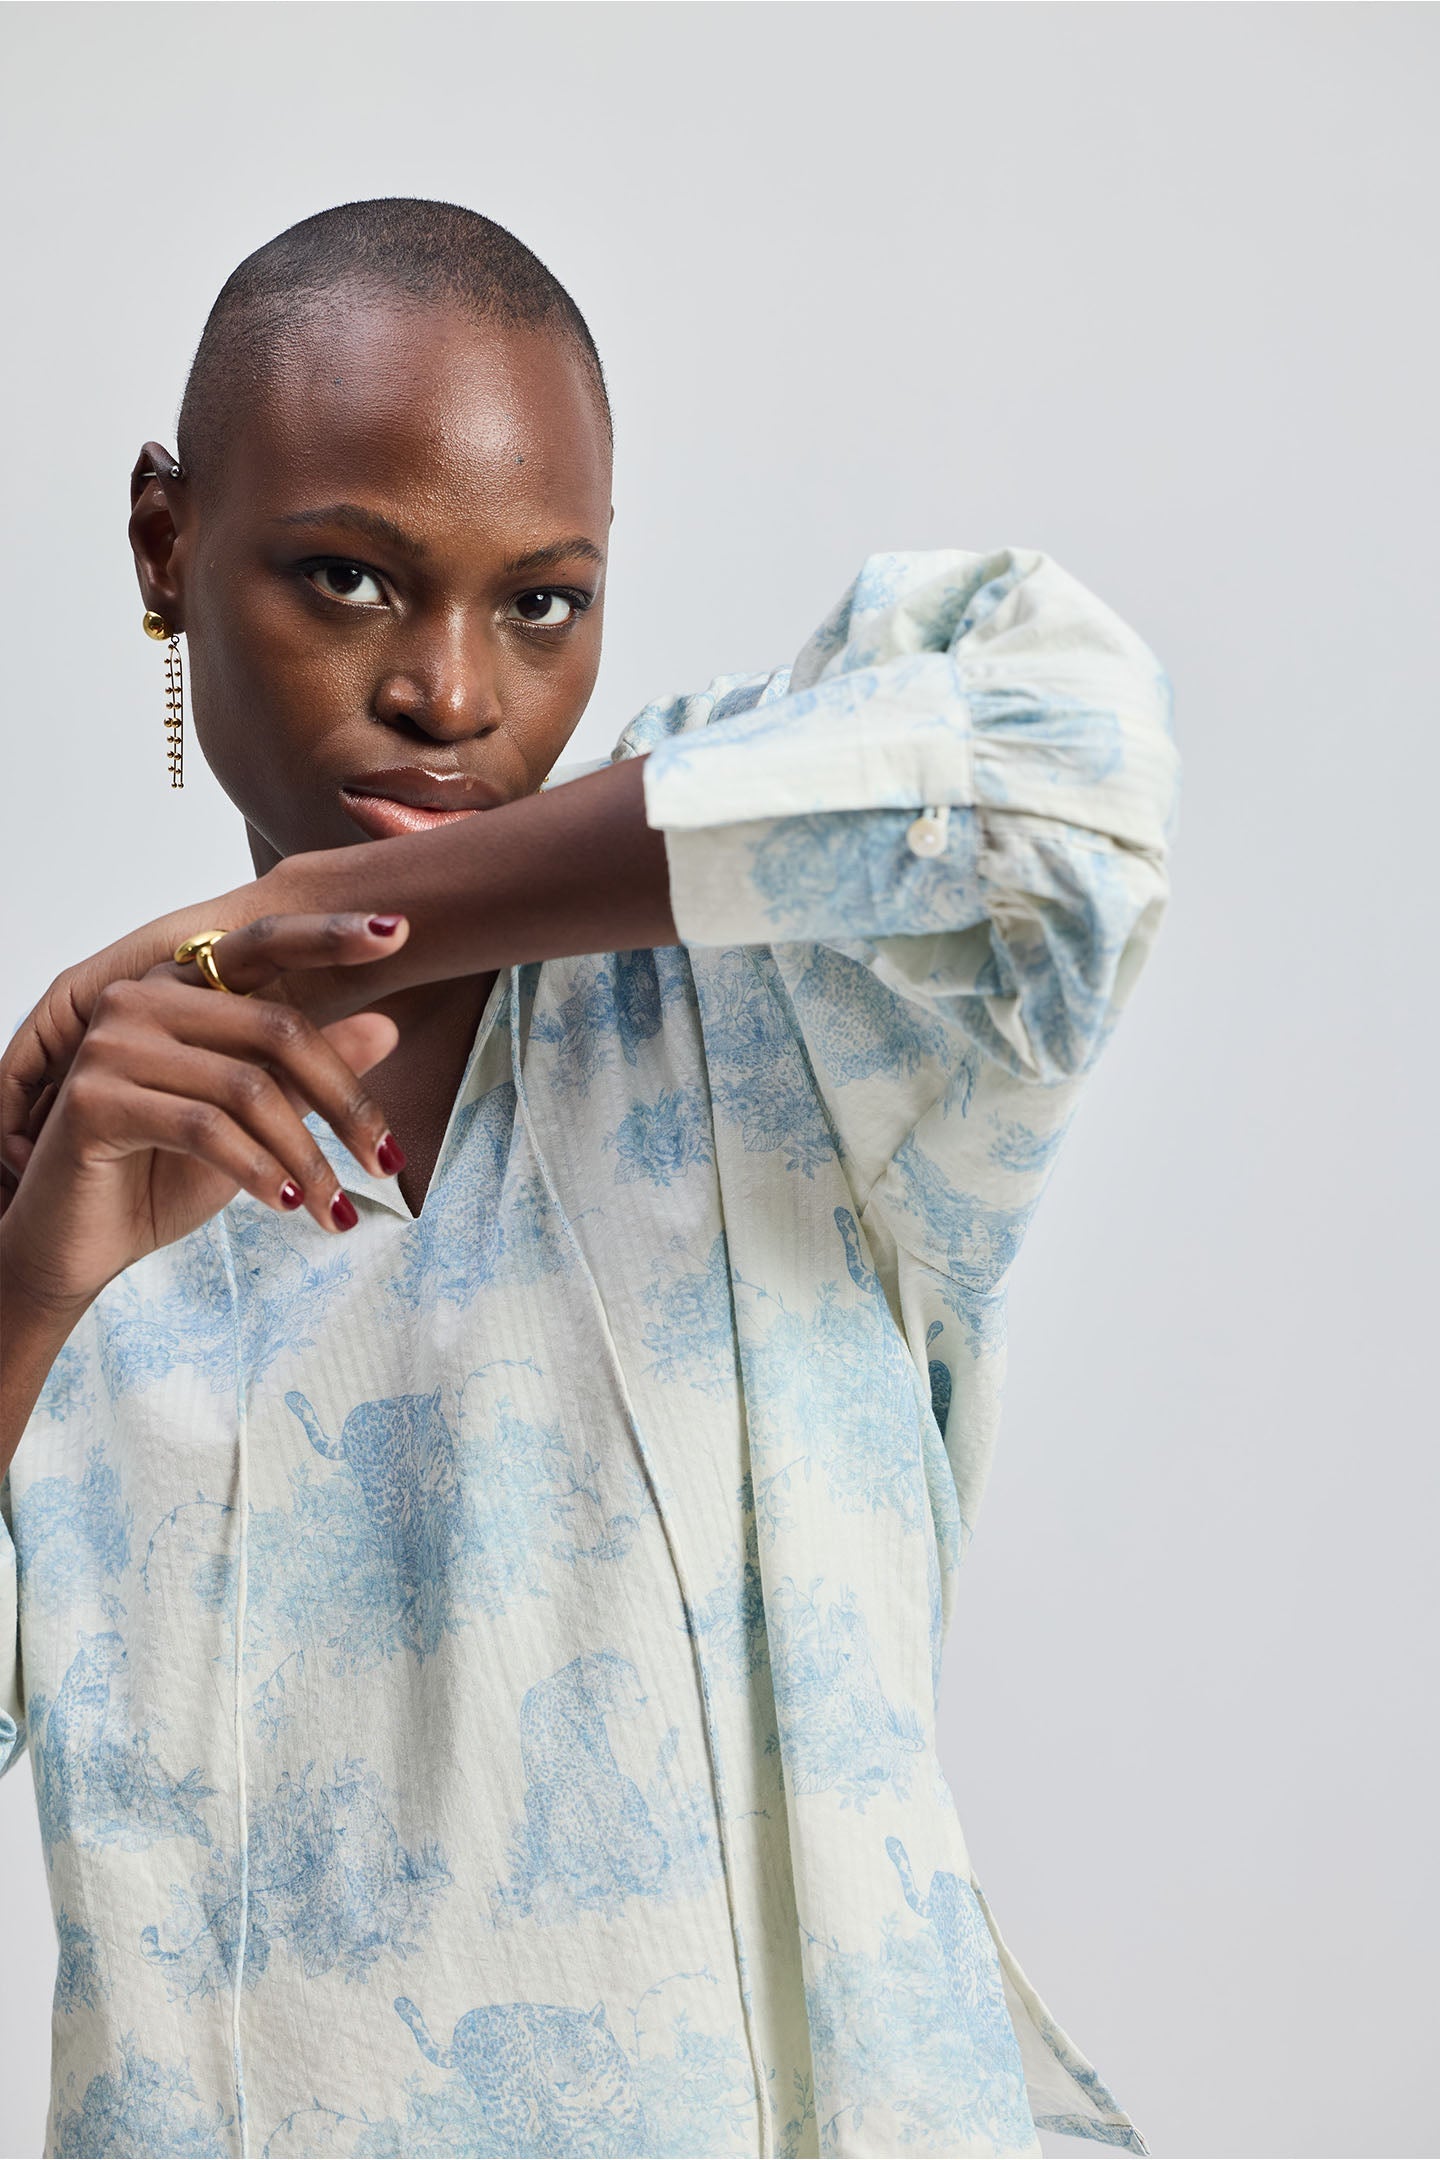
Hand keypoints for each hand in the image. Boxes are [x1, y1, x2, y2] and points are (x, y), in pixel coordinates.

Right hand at [0, 874, 383, 1205]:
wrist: (76, 1243)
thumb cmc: (161, 1176)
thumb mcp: (256, 1125)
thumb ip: (308, 1075)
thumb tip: (388, 1026)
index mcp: (180, 989)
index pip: (264, 946)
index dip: (330, 936)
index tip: (399, 932)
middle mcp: (142, 998)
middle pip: (277, 1029)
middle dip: (346, 1103)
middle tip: (388, 1162)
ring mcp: (111, 1043)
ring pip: (247, 1088)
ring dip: (306, 1159)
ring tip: (334, 1210)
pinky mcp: (92, 1097)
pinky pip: (203, 1126)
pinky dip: (256, 1170)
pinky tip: (283, 1205)